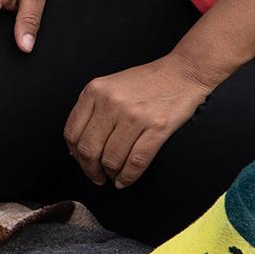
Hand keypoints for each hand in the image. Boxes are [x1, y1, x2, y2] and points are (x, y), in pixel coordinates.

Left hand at [63, 53, 221, 189]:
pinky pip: (136, 162)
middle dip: (90, 170)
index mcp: (95, 91)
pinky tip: (125, 180)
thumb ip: (92, 110)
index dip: (75, 154)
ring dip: (110, 175)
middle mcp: (111, 102)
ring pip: (111, 159)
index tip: (82, 162)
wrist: (182, 73)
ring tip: (113, 177)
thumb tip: (77, 149)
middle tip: (97, 177)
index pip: (72, 133)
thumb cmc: (145, 82)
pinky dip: (128, 177)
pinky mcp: (157, 127)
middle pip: (88, 150)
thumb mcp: (110, 86)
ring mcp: (134, 115)